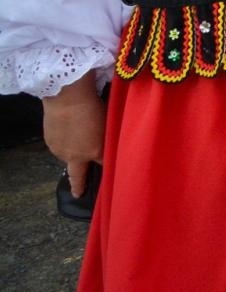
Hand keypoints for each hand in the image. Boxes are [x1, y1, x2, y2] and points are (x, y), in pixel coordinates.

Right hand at [42, 73, 103, 196]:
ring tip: (79, 138)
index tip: (109, 180)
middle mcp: (76, 155)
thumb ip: (107, 137)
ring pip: (68, 156)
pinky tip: (68, 130)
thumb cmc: (93, 106)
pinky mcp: (49, 142)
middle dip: (78, 185)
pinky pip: (59, 146)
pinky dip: (65, 142)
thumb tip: (107, 145)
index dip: (107, 170)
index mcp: (94, 151)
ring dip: (73, 153)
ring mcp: (60, 150)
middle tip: (77, 194)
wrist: (67, 97)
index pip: (104, 165)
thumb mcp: (107, 123)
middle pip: (77, 174)